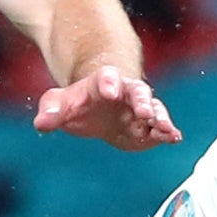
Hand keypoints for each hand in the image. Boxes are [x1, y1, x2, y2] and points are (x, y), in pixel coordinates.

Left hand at [34, 65, 182, 149]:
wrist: (99, 107)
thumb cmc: (80, 101)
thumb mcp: (60, 103)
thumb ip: (51, 110)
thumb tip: (42, 123)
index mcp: (103, 82)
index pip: (107, 78)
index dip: (109, 82)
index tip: (110, 91)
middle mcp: (126, 92)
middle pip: (137, 91)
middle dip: (142, 101)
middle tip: (145, 111)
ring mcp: (139, 109)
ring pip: (153, 109)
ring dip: (160, 118)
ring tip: (165, 129)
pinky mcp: (148, 126)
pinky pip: (160, 128)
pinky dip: (168, 132)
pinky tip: (175, 138)